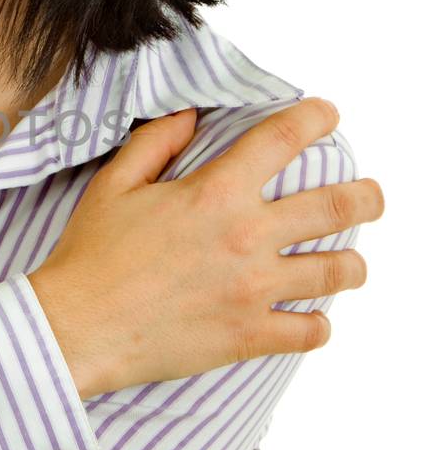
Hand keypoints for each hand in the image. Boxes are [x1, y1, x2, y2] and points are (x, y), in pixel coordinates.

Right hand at [26, 97, 384, 399]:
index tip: (328, 115)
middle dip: (367, 196)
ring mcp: (253, 289)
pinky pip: (310, 332)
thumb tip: (189, 114)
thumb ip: (155, 143)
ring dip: (350, 263)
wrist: (76, 328)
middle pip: (336, 207)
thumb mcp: (113, 185)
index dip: (315, 118)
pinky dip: (318, 325)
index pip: (283, 139)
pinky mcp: (249, 335)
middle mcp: (246, 237)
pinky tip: (312, 318)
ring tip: (349, 262)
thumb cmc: (89, 258)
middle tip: (373, 195)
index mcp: (215, 194)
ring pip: (337, 272)